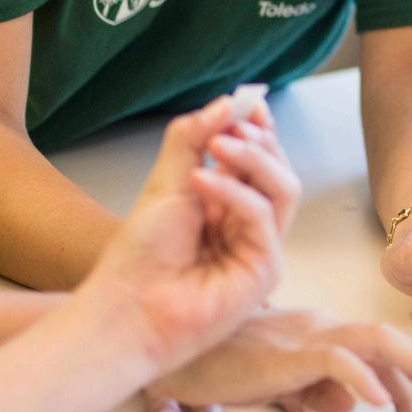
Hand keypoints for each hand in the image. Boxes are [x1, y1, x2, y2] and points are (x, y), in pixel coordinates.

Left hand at [78, 94, 292, 373]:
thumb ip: (192, 139)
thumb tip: (227, 103)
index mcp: (227, 204)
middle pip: (278, 171)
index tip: (247, 102)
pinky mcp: (265, 270)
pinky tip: (202, 181)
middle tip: (231, 124)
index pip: (259, 160)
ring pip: (284, 190)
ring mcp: (260, 248)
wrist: (127, 309)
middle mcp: (249, 225)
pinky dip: (235, 193)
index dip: (258, 129)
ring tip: (217, 145)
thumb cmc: (141, 255)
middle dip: (259, 141)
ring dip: (254, 159)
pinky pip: (264, 218)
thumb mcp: (166, 182)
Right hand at [146, 308, 411, 411]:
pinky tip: (378, 407)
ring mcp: (307, 334)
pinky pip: (338, 359)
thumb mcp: (272, 384)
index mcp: (319, 334)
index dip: (410, 384)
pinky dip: (364, 379)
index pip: (380, 353)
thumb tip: (346, 410)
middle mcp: (321, 326)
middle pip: (392, 343)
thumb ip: (308, 394)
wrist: (171, 347)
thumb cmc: (213, 365)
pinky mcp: (288, 349)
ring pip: (380, 342)